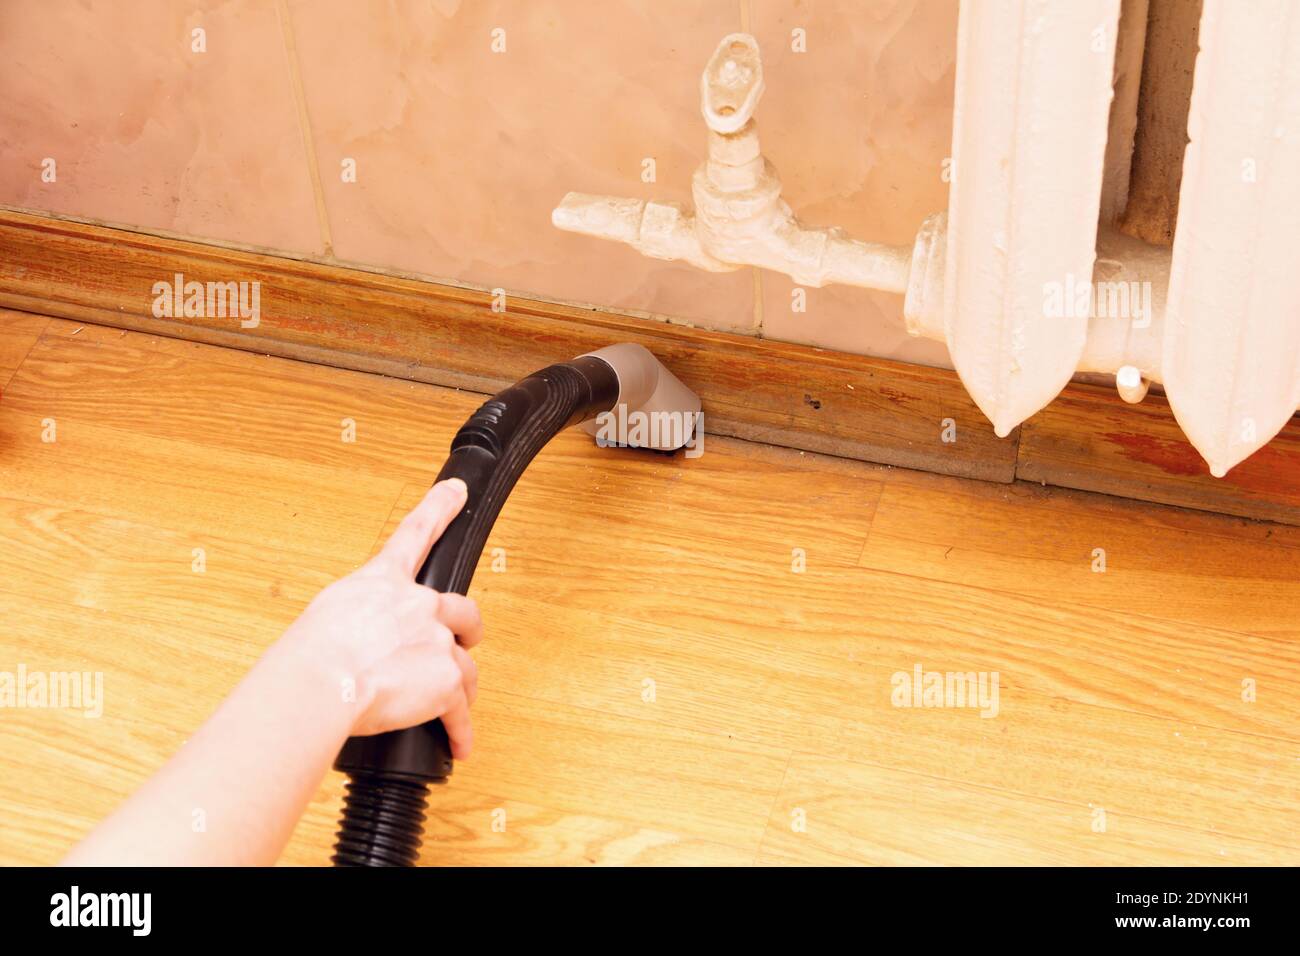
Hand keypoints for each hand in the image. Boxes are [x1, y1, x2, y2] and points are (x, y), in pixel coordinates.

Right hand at [279, 478, 484, 755]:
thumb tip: (348, 643)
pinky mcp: (447, 681)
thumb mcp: (325, 618)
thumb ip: (351, 621)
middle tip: (463, 645)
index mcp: (383, 583)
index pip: (416, 533)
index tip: (457, 490)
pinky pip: (459, 711)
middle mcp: (418, 605)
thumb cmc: (309, 655)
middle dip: (465, 631)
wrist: (322, 680)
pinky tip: (459, 745)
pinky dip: (459, 731)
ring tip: (448, 713)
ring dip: (457, 690)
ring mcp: (437, 641)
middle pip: (462, 611)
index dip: (440, 506)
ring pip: (464, 667)